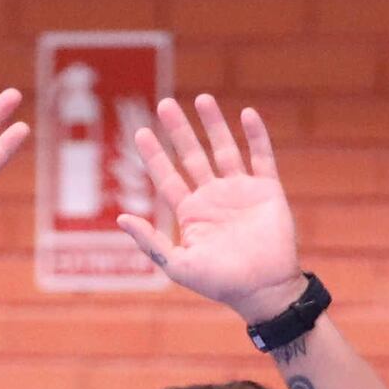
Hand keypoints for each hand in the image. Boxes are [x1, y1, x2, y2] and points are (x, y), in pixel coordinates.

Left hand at [114, 96, 306, 322]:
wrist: (264, 290)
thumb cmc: (220, 284)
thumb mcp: (178, 265)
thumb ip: (150, 241)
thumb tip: (120, 218)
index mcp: (192, 213)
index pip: (167, 177)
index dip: (154, 155)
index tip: (140, 132)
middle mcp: (214, 197)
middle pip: (192, 155)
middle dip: (179, 130)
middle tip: (165, 104)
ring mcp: (241, 191)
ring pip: (225, 149)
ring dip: (214, 124)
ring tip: (202, 98)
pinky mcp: (267, 190)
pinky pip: (261, 157)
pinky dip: (256, 136)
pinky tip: (247, 114)